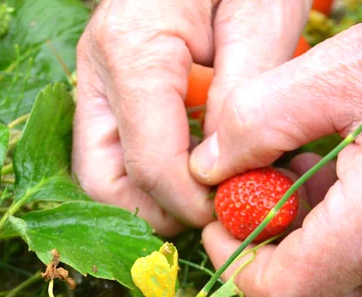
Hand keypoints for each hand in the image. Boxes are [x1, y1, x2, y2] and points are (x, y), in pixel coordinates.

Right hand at [73, 0, 311, 235]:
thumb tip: (227, 171)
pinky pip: (119, 153)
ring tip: (212, 192)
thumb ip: (244, 95)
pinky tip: (204, 167)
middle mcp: (100, 71)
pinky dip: (155, 177)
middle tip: (216, 210)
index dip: (194, 203)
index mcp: (132, 49)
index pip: (151, 164)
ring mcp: (99, 81)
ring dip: (153, 200)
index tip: (238, 211)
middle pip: (104, 184)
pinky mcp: (112, 89)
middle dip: (159, 212)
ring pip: (103, 175)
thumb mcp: (262, 15)